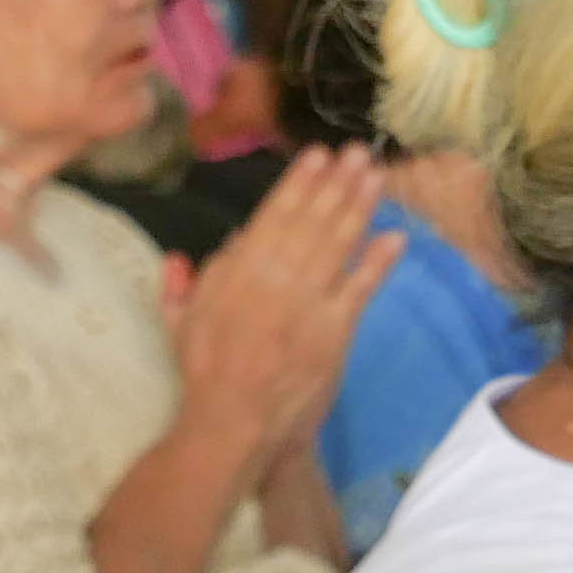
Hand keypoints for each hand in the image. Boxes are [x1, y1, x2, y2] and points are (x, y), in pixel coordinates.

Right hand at [164, 146, 400, 458]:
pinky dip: (379, 260)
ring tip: (376, 177)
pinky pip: (361, 287)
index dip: (299, 182)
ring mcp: (308, 301)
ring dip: (360, 207)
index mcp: (238, 268)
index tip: (318, 155)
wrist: (233, 420)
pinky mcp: (334, 329)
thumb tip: (186, 255)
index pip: (274, 214)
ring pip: (338, 244)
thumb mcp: (177, 320)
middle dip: (337, 182)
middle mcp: (276, 275)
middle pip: (313, 220)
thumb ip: (180, 283)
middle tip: (359, 152)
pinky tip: (395, 236)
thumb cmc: (203, 373)